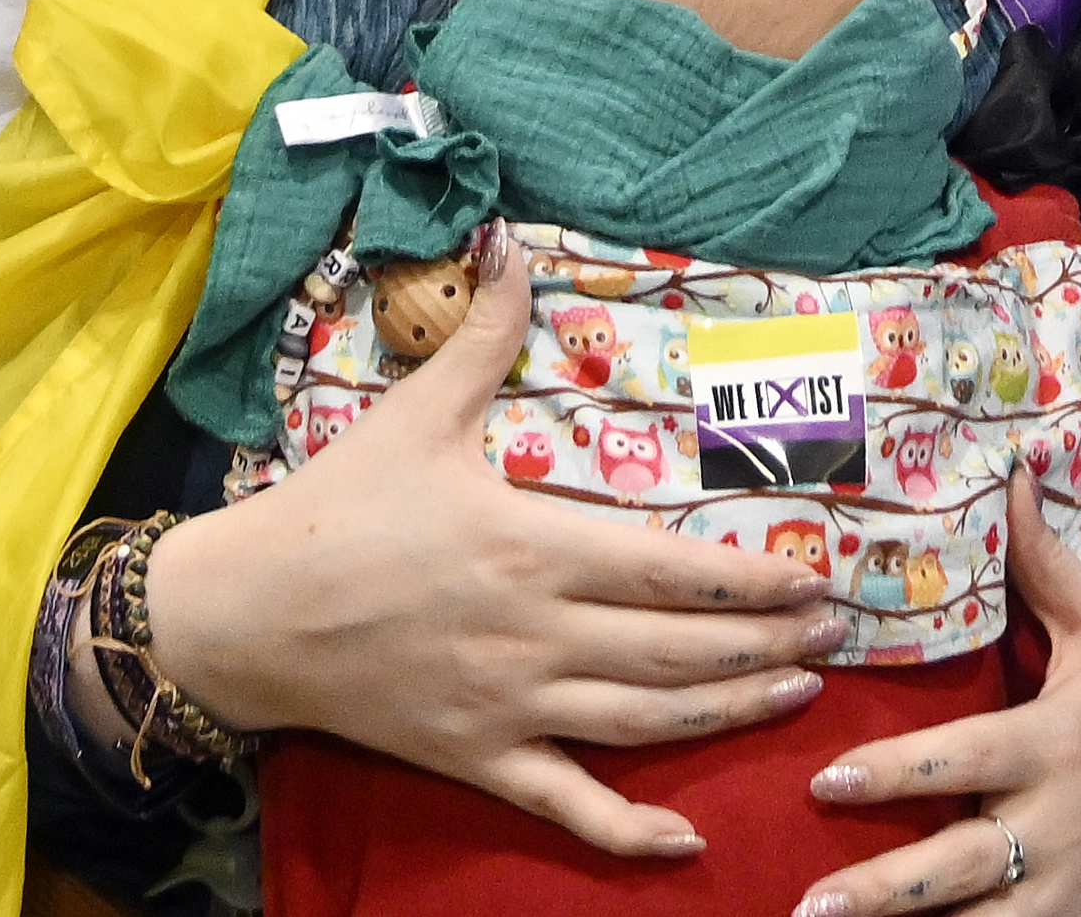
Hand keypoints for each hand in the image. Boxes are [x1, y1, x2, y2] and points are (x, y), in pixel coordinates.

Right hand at [140, 235, 843, 858]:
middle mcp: (535, 633)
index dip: (750, 582)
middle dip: (765, 646)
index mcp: (532, 546)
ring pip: (644, 721)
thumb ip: (481, 331)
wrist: (245, 614)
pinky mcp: (476, 760)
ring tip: (797, 697)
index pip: (670, 569)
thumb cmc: (337, 507)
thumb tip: (514, 240)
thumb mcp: (416, 411)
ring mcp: (509, 705)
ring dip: (729, 713)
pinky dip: (629, 831)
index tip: (814, 580)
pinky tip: (687, 839)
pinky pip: (566, 803)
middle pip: (678, 649)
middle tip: (835, 638)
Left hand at [796, 468, 1080, 916]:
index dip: (901, 773)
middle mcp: (1055, 821)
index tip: (830, 778)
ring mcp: (1062, 888)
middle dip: (884, 886)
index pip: (969, 759)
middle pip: (961, 861)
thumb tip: (1009, 478)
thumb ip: (1047, 564)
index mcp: (1057, 742)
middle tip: (811, 901)